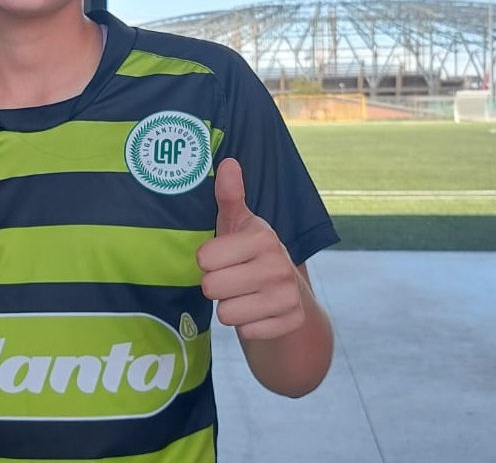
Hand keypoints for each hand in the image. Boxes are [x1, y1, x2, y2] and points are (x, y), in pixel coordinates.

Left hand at [196, 158, 305, 340]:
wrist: (288, 293)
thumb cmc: (249, 252)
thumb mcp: (236, 223)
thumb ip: (229, 195)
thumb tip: (228, 163)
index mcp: (262, 237)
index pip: (204, 258)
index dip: (207, 261)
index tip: (223, 257)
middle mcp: (278, 264)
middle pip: (211, 287)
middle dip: (215, 286)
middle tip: (232, 278)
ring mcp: (288, 295)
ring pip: (226, 313)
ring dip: (230, 307)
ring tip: (244, 294)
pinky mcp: (291, 321)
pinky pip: (246, 332)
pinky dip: (248, 325)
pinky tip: (258, 311)